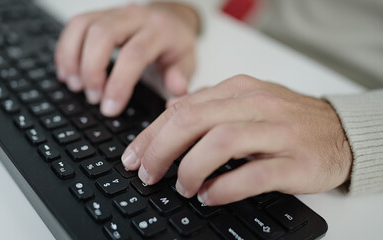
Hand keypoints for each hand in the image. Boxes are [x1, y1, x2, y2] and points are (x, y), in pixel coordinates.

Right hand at [54, 2, 198, 116]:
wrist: (170, 20)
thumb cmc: (175, 45)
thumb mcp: (187, 62)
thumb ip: (181, 76)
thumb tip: (176, 89)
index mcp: (160, 31)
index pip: (134, 55)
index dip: (119, 84)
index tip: (109, 108)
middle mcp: (135, 16)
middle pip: (102, 36)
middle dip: (92, 71)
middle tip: (93, 98)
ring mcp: (115, 12)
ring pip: (83, 26)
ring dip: (73, 59)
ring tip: (75, 86)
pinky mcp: (99, 14)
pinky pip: (75, 25)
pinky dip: (65, 49)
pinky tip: (66, 71)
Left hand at [121, 75, 352, 205]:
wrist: (339, 132)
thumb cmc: (287, 120)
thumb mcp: (246, 102)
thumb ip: (209, 105)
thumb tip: (168, 113)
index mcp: (238, 90)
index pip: (182, 108)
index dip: (151, 134)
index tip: (133, 156)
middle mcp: (255, 105)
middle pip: (194, 121)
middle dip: (161, 149)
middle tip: (148, 173)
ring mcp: (276, 132)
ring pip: (221, 142)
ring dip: (191, 168)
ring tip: (182, 187)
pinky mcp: (294, 162)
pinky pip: (253, 174)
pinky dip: (224, 187)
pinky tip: (210, 195)